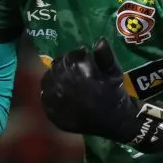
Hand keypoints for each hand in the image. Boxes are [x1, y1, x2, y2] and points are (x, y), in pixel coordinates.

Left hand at [40, 38, 162, 152]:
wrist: (116, 121)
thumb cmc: (116, 94)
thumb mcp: (114, 71)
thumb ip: (105, 55)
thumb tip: (99, 40)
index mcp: (81, 72)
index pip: (71, 56)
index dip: (77, 55)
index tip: (82, 56)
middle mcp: (66, 85)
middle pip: (57, 67)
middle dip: (64, 65)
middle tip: (71, 68)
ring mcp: (58, 101)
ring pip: (47, 82)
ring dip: (54, 78)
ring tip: (62, 80)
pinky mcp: (55, 114)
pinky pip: (45, 99)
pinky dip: (49, 94)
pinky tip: (56, 93)